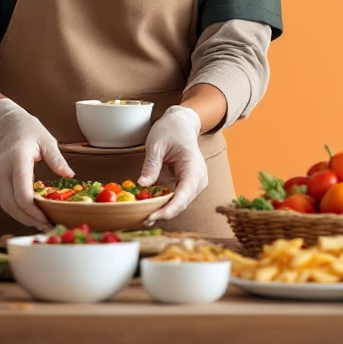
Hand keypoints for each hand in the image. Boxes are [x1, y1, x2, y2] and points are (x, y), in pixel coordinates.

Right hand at [0, 98, 73, 229]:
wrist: (6, 125)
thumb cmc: (28, 130)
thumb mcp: (46, 140)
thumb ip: (56, 159)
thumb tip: (69, 175)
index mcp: (17, 159)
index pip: (22, 193)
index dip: (34, 211)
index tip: (49, 219)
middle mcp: (2, 171)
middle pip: (13, 205)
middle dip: (31, 220)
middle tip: (49, 227)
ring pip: (7, 207)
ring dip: (23, 219)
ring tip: (42, 225)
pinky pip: (5, 203)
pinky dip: (17, 212)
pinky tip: (31, 216)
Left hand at [138, 105, 205, 223]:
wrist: (181, 123)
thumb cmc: (170, 130)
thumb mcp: (156, 144)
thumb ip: (151, 165)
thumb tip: (142, 185)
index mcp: (193, 165)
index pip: (184, 193)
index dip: (170, 208)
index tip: (154, 216)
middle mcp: (199, 177)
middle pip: (184, 202)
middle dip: (165, 212)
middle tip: (143, 220)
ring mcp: (197, 182)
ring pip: (182, 203)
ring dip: (166, 210)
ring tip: (146, 216)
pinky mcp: (190, 184)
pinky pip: (180, 198)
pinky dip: (167, 204)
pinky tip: (153, 208)